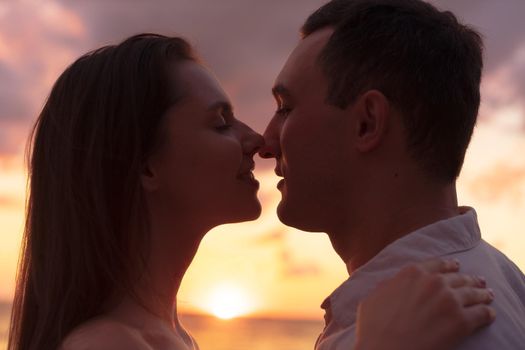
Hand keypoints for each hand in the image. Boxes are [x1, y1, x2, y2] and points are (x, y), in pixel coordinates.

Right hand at [354, 259, 494, 349]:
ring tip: (488, 295)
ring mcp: (449, 300)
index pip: (437, 264)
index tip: (456, 266)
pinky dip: (488, 313)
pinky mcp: (461, 321)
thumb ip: (388, 286)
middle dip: (469, 279)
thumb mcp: (373, 297)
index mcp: (412, 273)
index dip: (449, 265)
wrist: (384, 349)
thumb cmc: (374, 328)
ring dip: (482, 294)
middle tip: (478, 281)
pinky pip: (482, 313)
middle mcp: (433, 282)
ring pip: (473, 292)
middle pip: (458, 277)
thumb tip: (393, 284)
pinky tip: (490, 314)